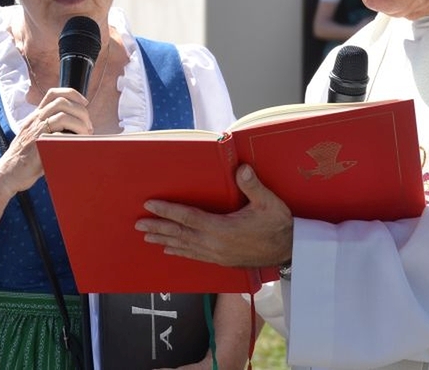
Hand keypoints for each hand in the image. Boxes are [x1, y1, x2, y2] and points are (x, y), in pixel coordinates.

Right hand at [0, 87, 92, 195]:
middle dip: (81, 112)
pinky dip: (71, 139)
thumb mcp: (36, 135)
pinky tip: (76, 146)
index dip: (72, 94)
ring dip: (79, 125)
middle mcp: (35, 120)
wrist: (7, 174)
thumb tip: (76, 127)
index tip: (84, 102)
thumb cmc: (25, 158)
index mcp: (36, 116)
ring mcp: (35, 132)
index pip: (53, 93)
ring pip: (62, 117)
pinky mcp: (37, 146)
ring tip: (85, 135)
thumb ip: (51, 128)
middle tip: (88, 126)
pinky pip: (58, 137)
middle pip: (62, 102)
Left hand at [137, 165, 292, 267]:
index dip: (168, 211)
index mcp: (223, 229)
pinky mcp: (221, 261)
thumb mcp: (269, 202)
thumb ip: (253, 186)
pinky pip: (194, 256)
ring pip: (184, 247)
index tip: (150, 205)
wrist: (289, 251)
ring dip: (164, 240)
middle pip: (180, 234)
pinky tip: (169, 250)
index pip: (189, 218)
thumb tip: (241, 168)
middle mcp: (215, 244)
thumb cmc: (279, 224)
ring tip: (147, 236)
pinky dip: (179, 252)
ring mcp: (217, 255)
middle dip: (158, 227)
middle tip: (138, 224)